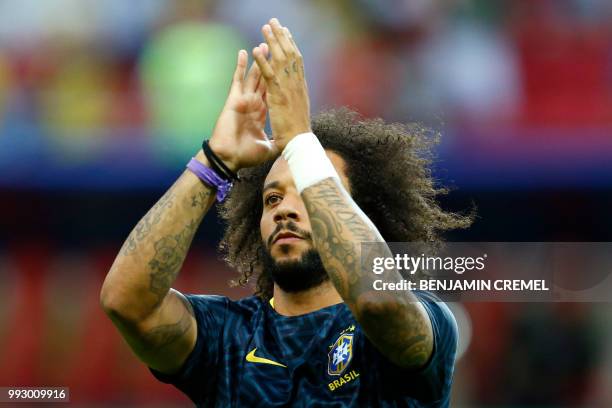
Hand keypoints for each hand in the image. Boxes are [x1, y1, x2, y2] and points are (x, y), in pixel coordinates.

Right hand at [207, 45, 279, 170]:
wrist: (229, 158)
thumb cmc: (245, 155)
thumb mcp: (267, 148)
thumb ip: (275, 142)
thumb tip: (285, 145)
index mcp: (261, 113)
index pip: (272, 93)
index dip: (278, 80)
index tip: (284, 69)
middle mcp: (253, 104)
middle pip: (265, 80)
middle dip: (271, 65)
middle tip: (276, 49)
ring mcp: (244, 101)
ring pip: (253, 76)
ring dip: (259, 60)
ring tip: (263, 44)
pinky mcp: (234, 100)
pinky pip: (238, 79)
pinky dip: (240, 66)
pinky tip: (243, 52)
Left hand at [252, 18, 310, 150]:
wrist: (300, 143)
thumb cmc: (299, 135)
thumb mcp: (298, 116)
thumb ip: (296, 105)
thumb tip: (296, 103)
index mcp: (300, 88)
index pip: (297, 61)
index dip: (291, 45)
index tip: (287, 32)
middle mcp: (297, 84)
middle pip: (290, 55)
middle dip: (282, 37)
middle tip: (275, 22)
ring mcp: (288, 89)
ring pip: (281, 60)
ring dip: (272, 42)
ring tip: (265, 27)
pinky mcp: (278, 96)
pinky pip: (269, 75)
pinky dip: (263, 62)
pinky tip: (256, 50)